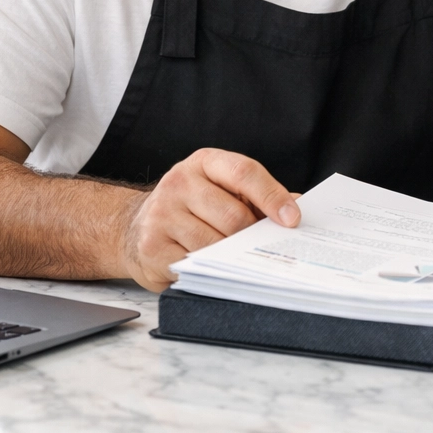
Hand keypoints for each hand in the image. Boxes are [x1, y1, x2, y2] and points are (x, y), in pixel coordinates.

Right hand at [117, 148, 300, 290]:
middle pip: (233, 215)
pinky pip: (195, 264)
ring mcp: (162, 214)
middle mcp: (180, 182)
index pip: (244, 173)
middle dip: (252, 236)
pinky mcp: (152, 246)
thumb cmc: (193, 208)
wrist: (135, 227)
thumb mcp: (222, 190)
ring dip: (231, 256)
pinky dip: (210, 270)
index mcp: (204, 162)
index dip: (272, 196)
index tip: (293, 218)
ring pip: (215, 243)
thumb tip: (297, 207)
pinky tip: (211, 267)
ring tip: (235, 258)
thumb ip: (258, 196)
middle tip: (263, 247)